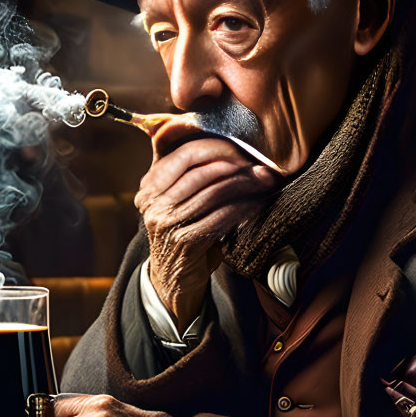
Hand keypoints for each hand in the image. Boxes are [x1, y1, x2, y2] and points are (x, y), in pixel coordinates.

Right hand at [135, 131, 278, 329]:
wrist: (172, 278)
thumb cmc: (182, 231)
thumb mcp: (175, 199)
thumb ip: (184, 171)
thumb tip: (215, 137)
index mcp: (149, 186)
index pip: (185, 154)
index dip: (217, 148)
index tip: (243, 149)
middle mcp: (152, 203)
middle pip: (202, 172)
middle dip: (237, 165)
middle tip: (262, 164)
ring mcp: (165, 223)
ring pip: (213, 193)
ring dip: (245, 185)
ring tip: (266, 180)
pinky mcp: (183, 242)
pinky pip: (220, 217)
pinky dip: (243, 208)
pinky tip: (259, 203)